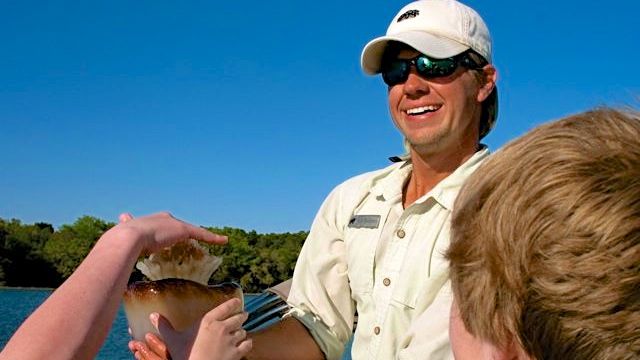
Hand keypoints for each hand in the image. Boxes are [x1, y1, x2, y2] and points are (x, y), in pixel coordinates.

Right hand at [114, 212, 227, 254]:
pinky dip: (213, 237)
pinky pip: (201, 234)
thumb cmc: (118, 247)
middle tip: (191, 241)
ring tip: (213, 240)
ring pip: (191, 230)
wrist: (126, 239)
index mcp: (147, 221)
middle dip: (184, 232)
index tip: (166, 237)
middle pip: (177, 226)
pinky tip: (223, 241)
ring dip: (202, 235)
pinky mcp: (181, 229)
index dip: (164, 231)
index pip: (160, 226)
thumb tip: (101, 260)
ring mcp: (172, 223)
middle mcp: (161, 218)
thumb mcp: (119, 247)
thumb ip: (117, 251)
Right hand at [128, 299, 250, 359]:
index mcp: (209, 321)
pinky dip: (247, 343)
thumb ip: (165, 326)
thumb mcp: (173, 340)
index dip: (234, 303)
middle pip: (239, 317)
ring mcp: (231, 340)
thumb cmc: (184, 356)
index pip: (228, 306)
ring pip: (243, 331)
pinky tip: (244, 344)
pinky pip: (247, 344)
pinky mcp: (237, 353)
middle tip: (243, 316)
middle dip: (241, 316)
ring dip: (242, 332)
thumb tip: (153, 316)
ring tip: (240, 332)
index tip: (237, 302)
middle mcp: (222, 327)